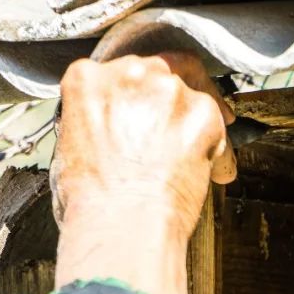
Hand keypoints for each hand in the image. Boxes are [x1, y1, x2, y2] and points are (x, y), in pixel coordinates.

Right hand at [52, 52, 234, 237]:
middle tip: (184, 118)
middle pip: (164, 68)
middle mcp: (130, 74)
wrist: (123, 224)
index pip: (120, 71)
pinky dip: (221, 151)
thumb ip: (96, 123)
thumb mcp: (71, 148)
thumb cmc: (91, 202)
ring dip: (203, 119)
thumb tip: (110, 133)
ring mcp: (170, 91)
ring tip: (205, 149)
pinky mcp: (204, 114)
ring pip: (198, 93)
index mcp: (88, 79)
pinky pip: (220, 128)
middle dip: (175, 94)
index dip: (139, 91)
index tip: (148, 106)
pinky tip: (216, 174)